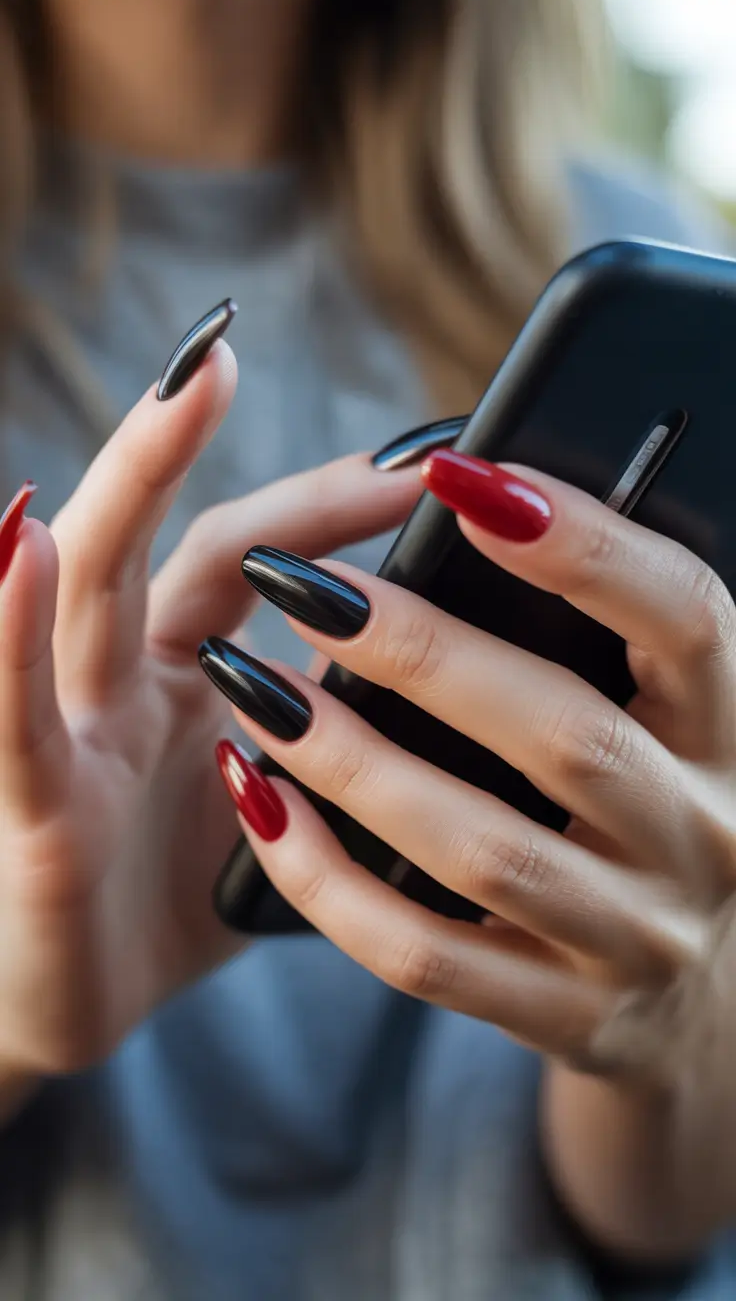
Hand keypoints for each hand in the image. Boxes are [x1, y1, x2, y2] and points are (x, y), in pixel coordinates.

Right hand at [0, 342, 421, 1086]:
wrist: (81, 1003)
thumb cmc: (172, 894)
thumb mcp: (276, 799)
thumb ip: (336, 736)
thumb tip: (452, 690)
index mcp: (191, 674)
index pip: (256, 558)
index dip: (330, 500)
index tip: (425, 452)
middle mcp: (127, 681)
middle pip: (168, 540)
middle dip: (206, 443)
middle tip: (245, 350)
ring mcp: (74, 732)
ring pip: (92, 589)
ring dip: (131, 482)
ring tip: (182, 391)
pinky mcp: (36, 808)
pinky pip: (19, 714)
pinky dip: (15, 630)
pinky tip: (22, 546)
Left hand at [203, 450, 735, 1253]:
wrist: (702, 999)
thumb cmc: (653, 810)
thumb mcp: (664, 718)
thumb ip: (597, 639)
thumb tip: (459, 507)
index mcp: (731, 730)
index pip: (684, 617)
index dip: (583, 544)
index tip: (460, 478)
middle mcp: (704, 834)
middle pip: (565, 734)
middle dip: (424, 654)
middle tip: (306, 588)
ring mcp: (639, 939)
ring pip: (483, 850)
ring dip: (357, 764)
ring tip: (257, 690)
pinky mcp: (569, 1018)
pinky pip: (426, 957)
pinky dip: (330, 880)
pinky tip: (262, 804)